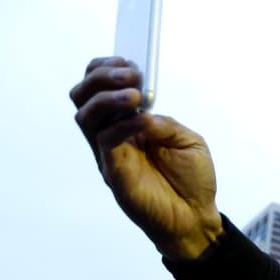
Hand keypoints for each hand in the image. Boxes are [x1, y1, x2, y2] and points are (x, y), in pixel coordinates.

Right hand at [72, 57, 222, 259]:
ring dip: (108, 98)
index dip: (106, 70)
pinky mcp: (113, 172)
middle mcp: (112, 135)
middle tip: (131, 74)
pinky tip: (143, 123)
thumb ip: (165, 122)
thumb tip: (144, 110)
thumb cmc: (192, 180)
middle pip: (83, 96)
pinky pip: (104, 141)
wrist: (196, 218)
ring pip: (85, 115)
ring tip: (136, 94)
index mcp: (128, 123)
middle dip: (101, 77)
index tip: (129, 61)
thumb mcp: (189, 141)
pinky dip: (121, 126)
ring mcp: (109, 153)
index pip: (100, 88)